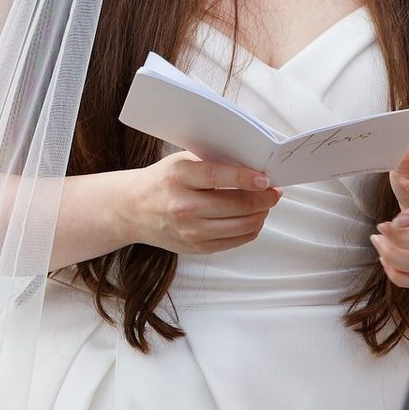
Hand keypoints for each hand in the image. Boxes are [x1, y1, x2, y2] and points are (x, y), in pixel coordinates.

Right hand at [128, 149, 279, 258]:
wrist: (133, 209)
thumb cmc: (163, 181)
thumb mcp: (182, 162)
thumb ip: (213, 162)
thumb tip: (253, 165)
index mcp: (178, 178)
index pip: (217, 177)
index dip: (245, 178)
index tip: (265, 179)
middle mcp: (183, 206)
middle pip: (236, 205)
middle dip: (263, 198)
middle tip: (275, 191)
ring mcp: (190, 231)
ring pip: (242, 226)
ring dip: (261, 214)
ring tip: (265, 204)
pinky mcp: (197, 247)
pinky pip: (236, 240)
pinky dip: (251, 228)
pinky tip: (253, 217)